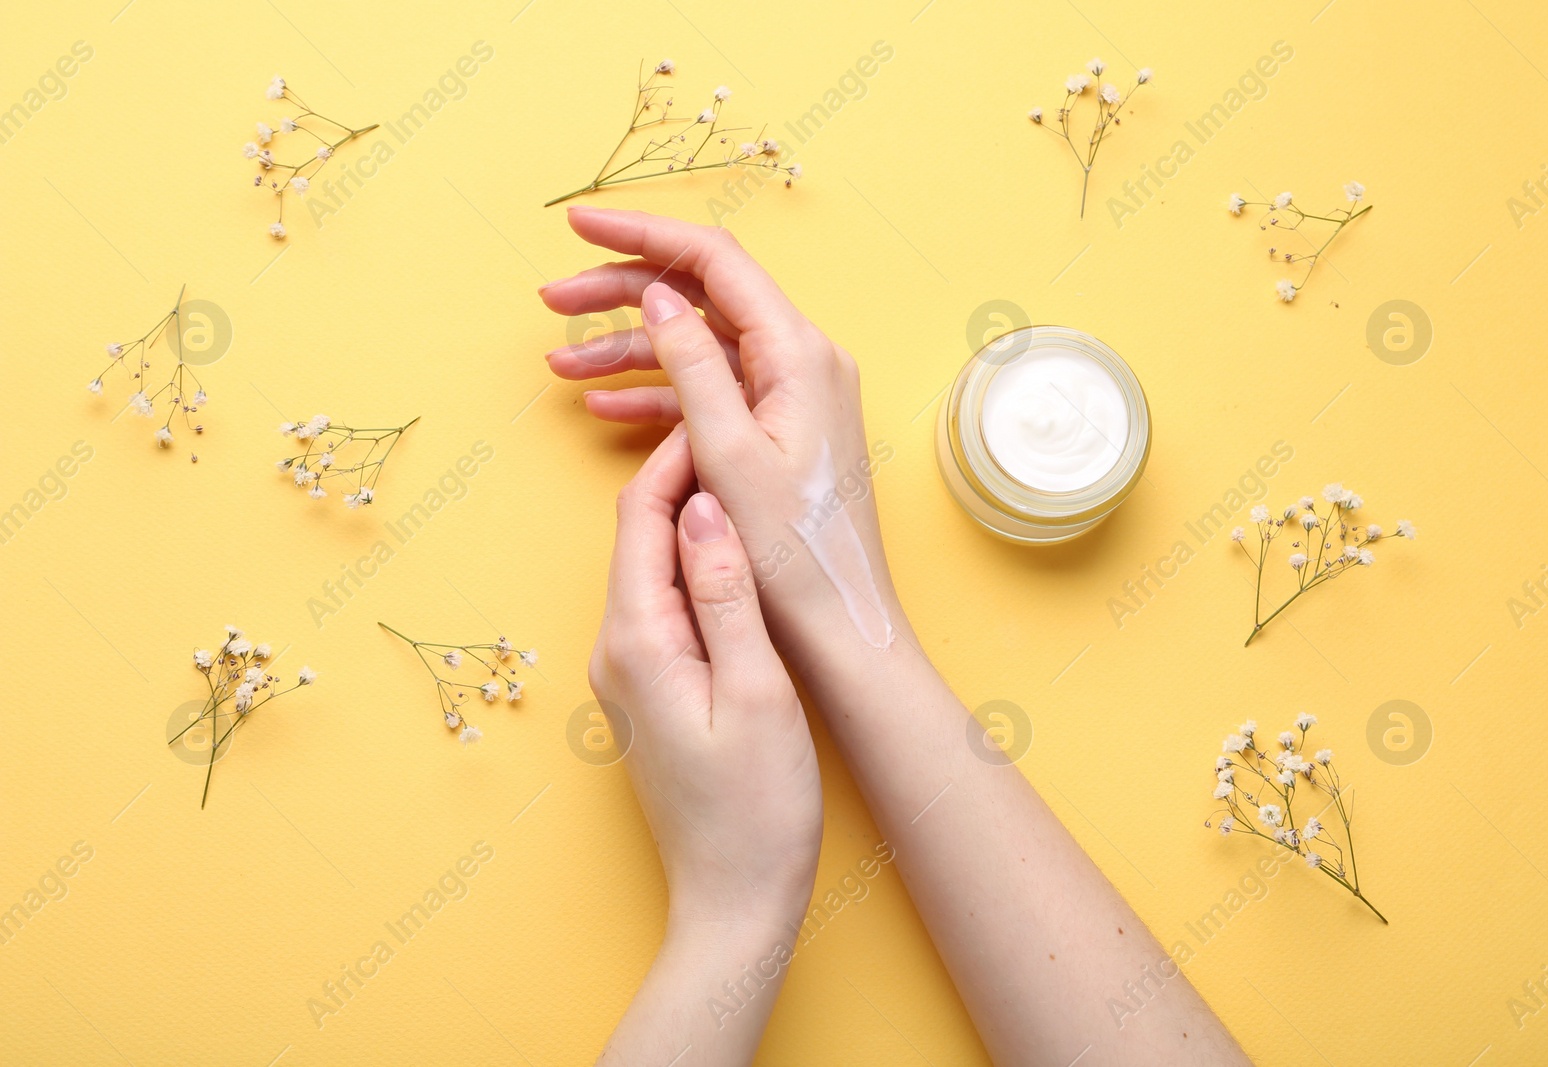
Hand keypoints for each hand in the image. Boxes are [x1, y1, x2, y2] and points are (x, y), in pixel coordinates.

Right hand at [542, 207, 903, 663]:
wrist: (840, 626)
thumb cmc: (793, 553)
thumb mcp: (727, 453)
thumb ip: (691, 365)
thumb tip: (657, 295)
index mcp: (798, 353)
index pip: (713, 261)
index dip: (642, 234)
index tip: (578, 225)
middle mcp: (801, 361)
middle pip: (700, 298)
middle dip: (621, 292)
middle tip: (551, 301)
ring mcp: (791, 396)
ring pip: (697, 349)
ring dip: (628, 352)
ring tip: (559, 366)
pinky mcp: (779, 432)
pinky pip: (711, 396)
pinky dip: (659, 397)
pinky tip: (604, 407)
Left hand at [587, 426, 821, 929]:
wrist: (733, 900)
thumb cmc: (756, 807)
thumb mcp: (757, 690)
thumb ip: (727, 593)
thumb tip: (709, 506)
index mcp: (637, 640)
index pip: (643, 517)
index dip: (681, 458)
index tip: (724, 417)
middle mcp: (616, 649)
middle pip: (640, 535)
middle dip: (685, 477)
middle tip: (742, 431)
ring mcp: (628, 673)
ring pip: (652, 567)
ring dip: (692, 520)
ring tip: (749, 480)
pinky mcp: (649, 691)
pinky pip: (664, 604)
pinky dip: (696, 567)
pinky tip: (738, 560)